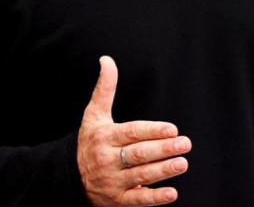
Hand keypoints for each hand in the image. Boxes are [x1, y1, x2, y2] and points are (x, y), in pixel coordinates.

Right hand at [78, 56, 191, 205]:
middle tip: (184, 143)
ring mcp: (112, 181)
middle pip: (138, 153)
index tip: (172, 129)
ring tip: (182, 163)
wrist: (68, 177)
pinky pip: (137, 200)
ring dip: (162, 171)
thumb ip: (104, 88)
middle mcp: (108, 159)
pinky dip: (154, 198)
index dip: (152, 130)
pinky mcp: (117, 200)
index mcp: (104, 137)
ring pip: (140, 176)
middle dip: (162, 149)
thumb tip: (107, 60)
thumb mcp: (93, 115)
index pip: (131, 132)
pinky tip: (171, 193)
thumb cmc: (89, 141)